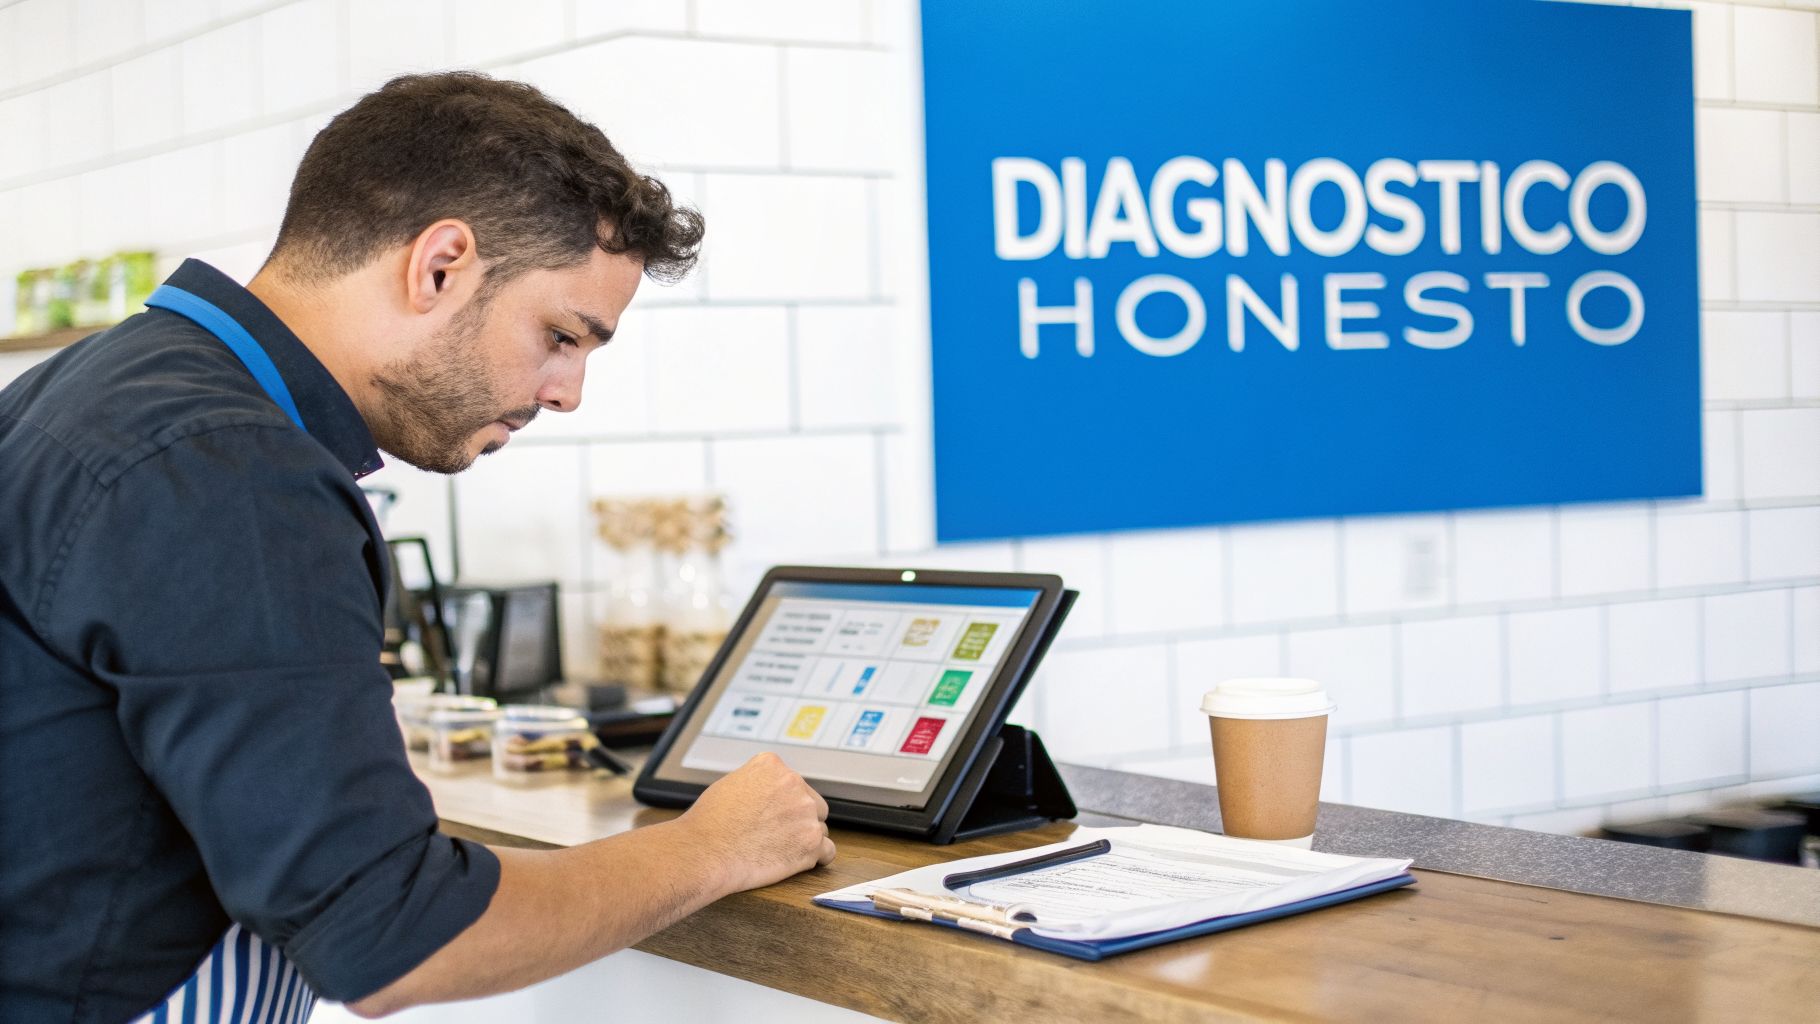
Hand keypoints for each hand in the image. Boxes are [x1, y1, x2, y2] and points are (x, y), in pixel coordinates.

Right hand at [677, 752, 835, 893]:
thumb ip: (759, 783)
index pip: (794, 784)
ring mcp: (805, 813)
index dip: (784, 803)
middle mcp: (794, 783)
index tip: (773, 816)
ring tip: (780, 850)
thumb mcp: (732, 783)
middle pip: (812, 804)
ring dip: (805, 838)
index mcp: (774, 766)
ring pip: (819, 827)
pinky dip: (817, 858)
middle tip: (777, 835)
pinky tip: (800, 861)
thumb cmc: (710, 823)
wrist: (704, 852)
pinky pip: (827, 851)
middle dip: (798, 819)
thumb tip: (771, 795)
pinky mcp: (811, 842)